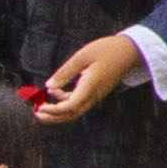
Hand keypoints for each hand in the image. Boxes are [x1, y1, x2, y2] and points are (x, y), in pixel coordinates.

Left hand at [37, 32, 151, 113]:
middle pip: (71, 114)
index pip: (70, 106)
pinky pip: (79, 103)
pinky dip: (65, 101)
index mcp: (90, 86)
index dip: (53, 110)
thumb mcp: (83, 55)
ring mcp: (96, 95)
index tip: (40, 106)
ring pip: (75, 110)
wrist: (130, 51)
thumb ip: (65, 71)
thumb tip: (48, 85)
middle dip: (53, 117)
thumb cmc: (107, 50)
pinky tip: (55, 90)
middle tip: (36, 113)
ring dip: (57, 111)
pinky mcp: (96, 92)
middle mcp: (93, 95)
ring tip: (41, 104)